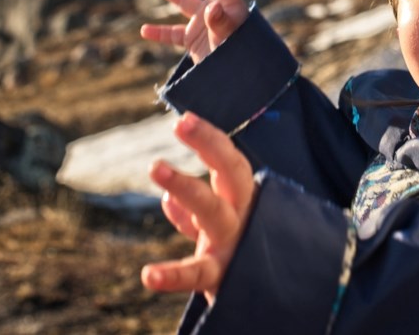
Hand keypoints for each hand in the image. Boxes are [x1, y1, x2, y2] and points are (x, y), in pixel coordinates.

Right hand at [141, 0, 248, 62]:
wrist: (240, 81)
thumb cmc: (242, 57)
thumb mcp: (232, 40)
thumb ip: (222, 24)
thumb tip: (211, 8)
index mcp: (231, 5)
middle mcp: (217, 9)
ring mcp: (204, 24)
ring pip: (184, 2)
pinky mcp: (194, 40)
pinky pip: (173, 34)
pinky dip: (160, 33)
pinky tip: (144, 30)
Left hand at [141, 112, 254, 301]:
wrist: (269, 301)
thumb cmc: (241, 257)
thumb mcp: (219, 230)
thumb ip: (194, 215)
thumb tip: (167, 201)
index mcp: (243, 200)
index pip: (230, 162)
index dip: (210, 139)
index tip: (184, 118)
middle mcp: (244, 215)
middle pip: (231, 173)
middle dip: (209, 145)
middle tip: (180, 123)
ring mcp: (234, 244)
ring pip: (212, 210)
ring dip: (184, 186)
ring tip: (155, 165)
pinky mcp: (223, 276)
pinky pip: (197, 273)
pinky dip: (173, 275)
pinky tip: (148, 274)